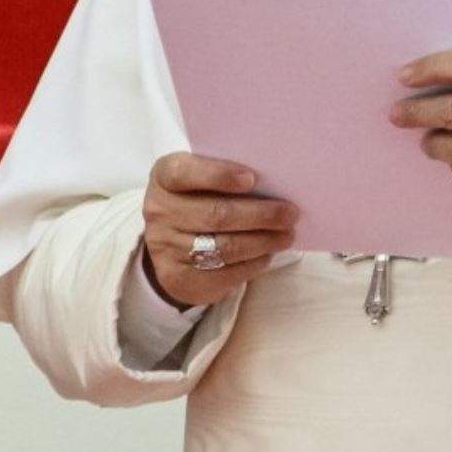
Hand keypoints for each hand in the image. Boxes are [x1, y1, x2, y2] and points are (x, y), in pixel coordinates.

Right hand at [142, 153, 298, 306]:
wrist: (170, 241)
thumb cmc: (199, 198)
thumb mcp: (201, 178)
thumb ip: (228, 174)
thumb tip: (276, 184)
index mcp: (165, 177)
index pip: (185, 172)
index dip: (218, 175)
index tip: (252, 178)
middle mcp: (160, 212)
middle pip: (216, 214)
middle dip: (260, 215)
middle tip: (291, 213)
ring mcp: (166, 248)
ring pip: (224, 247)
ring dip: (263, 242)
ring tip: (287, 235)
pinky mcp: (179, 278)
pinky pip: (224, 273)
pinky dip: (253, 263)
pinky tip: (268, 254)